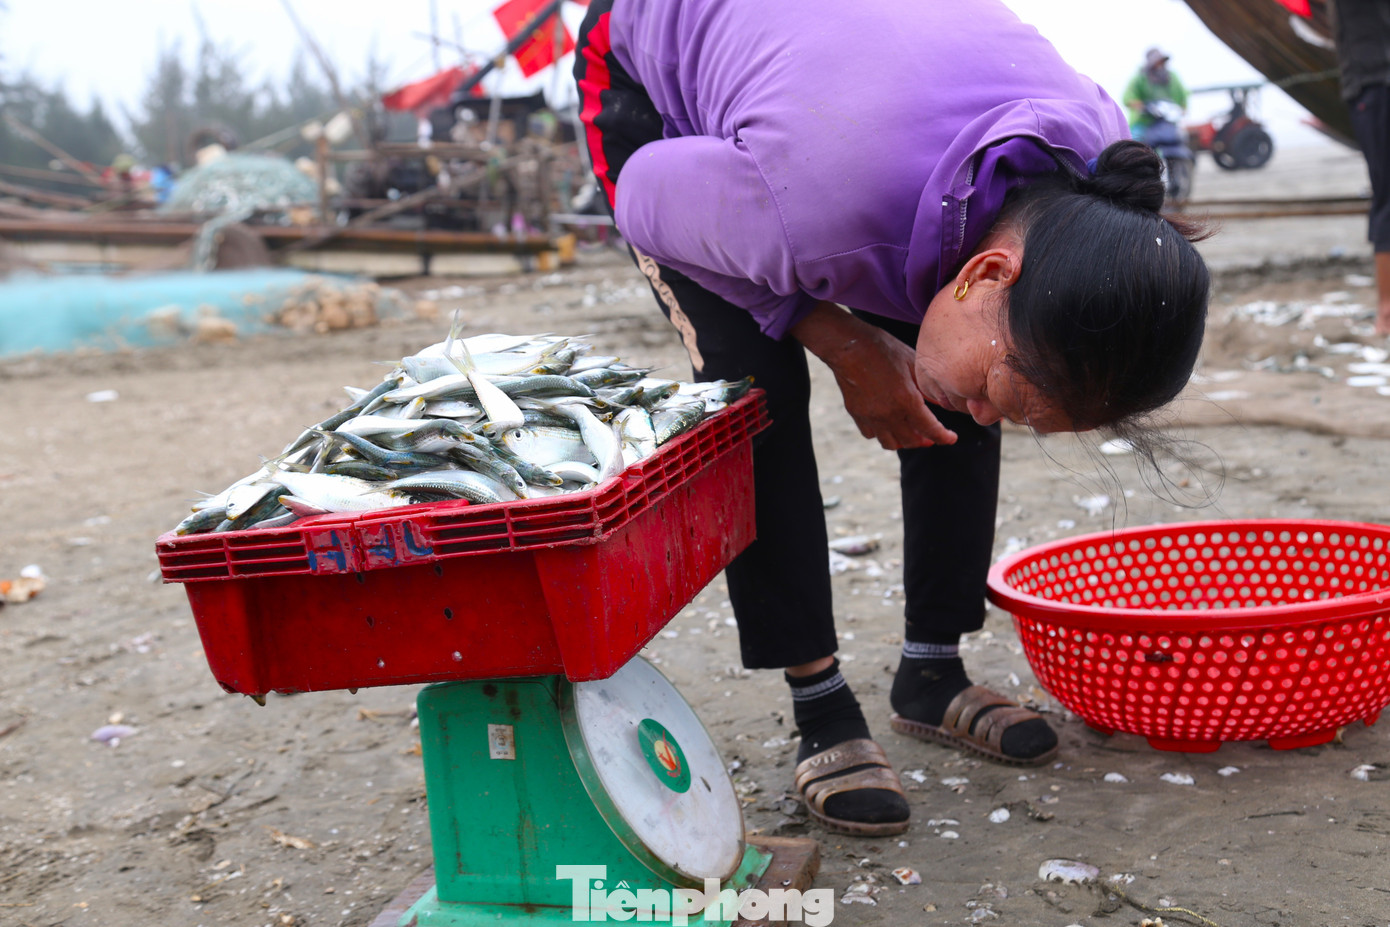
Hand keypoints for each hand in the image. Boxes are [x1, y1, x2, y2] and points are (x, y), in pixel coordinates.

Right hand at [791, 303, 956, 449]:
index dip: (943, 437)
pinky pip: (871, 434)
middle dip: (924, 441)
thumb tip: (943, 403)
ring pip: (890, 443)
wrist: (848, 346)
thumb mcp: (912, 363)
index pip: (930, 429)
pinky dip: (882, 434)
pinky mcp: (857, 414)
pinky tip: (887, 425)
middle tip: (931, 437)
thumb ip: (928, 388)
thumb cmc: (883, 349)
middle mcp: (889, 414)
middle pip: (911, 441)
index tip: (950, 438)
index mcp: (907, 400)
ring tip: (910, 435)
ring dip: (903, 442)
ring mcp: (871, 416)